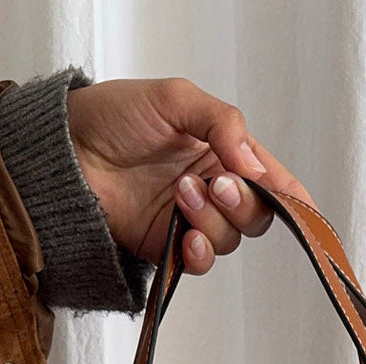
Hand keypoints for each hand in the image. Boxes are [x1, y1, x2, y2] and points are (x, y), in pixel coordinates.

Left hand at [66, 77, 313, 274]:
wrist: (65, 152)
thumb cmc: (114, 116)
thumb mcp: (175, 99)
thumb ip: (222, 123)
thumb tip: (254, 164)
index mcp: (223, 151)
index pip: (271, 180)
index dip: (292, 196)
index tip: (300, 204)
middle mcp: (213, 188)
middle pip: (257, 216)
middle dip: (245, 204)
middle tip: (217, 184)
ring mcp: (190, 220)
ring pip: (229, 239)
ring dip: (211, 221)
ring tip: (179, 194)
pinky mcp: (166, 247)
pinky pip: (199, 262)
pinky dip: (199, 252)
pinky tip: (185, 236)